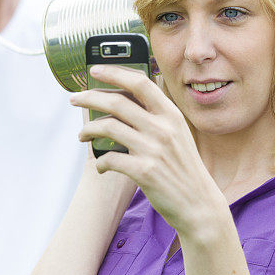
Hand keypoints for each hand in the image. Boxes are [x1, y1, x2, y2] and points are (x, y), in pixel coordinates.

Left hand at [70, 65, 223, 235]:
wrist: (198, 204)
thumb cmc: (183, 168)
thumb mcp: (178, 134)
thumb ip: (157, 116)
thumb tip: (126, 99)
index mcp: (171, 115)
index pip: (140, 83)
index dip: (114, 73)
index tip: (95, 70)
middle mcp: (163, 128)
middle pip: (117, 102)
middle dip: (90, 97)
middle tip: (75, 99)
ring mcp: (153, 150)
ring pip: (109, 128)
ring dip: (89, 130)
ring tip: (82, 135)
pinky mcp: (144, 172)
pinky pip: (110, 158)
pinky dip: (101, 161)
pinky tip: (102, 165)